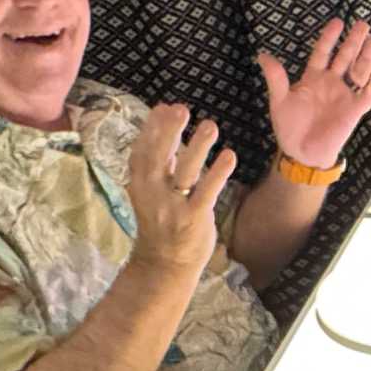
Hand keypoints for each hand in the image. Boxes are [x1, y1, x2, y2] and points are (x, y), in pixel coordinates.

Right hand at [126, 103, 235, 276]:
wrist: (165, 264)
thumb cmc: (162, 220)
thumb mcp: (152, 190)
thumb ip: (160, 158)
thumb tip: (162, 120)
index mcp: (140, 184)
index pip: (142, 151)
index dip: (151, 128)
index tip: (163, 106)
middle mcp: (153, 193)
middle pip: (158, 158)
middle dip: (167, 133)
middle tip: (180, 109)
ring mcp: (173, 207)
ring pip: (185, 173)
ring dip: (197, 148)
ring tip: (210, 125)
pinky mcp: (193, 219)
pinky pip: (206, 193)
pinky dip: (218, 174)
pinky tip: (229, 155)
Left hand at [257, 18, 370, 171]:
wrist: (301, 152)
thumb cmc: (289, 127)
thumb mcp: (279, 101)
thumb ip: (276, 78)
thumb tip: (263, 55)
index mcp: (313, 78)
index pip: (323, 52)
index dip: (330, 38)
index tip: (338, 22)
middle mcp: (331, 83)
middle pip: (345, 57)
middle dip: (354, 41)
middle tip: (363, 24)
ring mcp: (344, 95)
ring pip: (359, 71)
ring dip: (366, 56)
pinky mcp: (354, 110)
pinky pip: (367, 95)